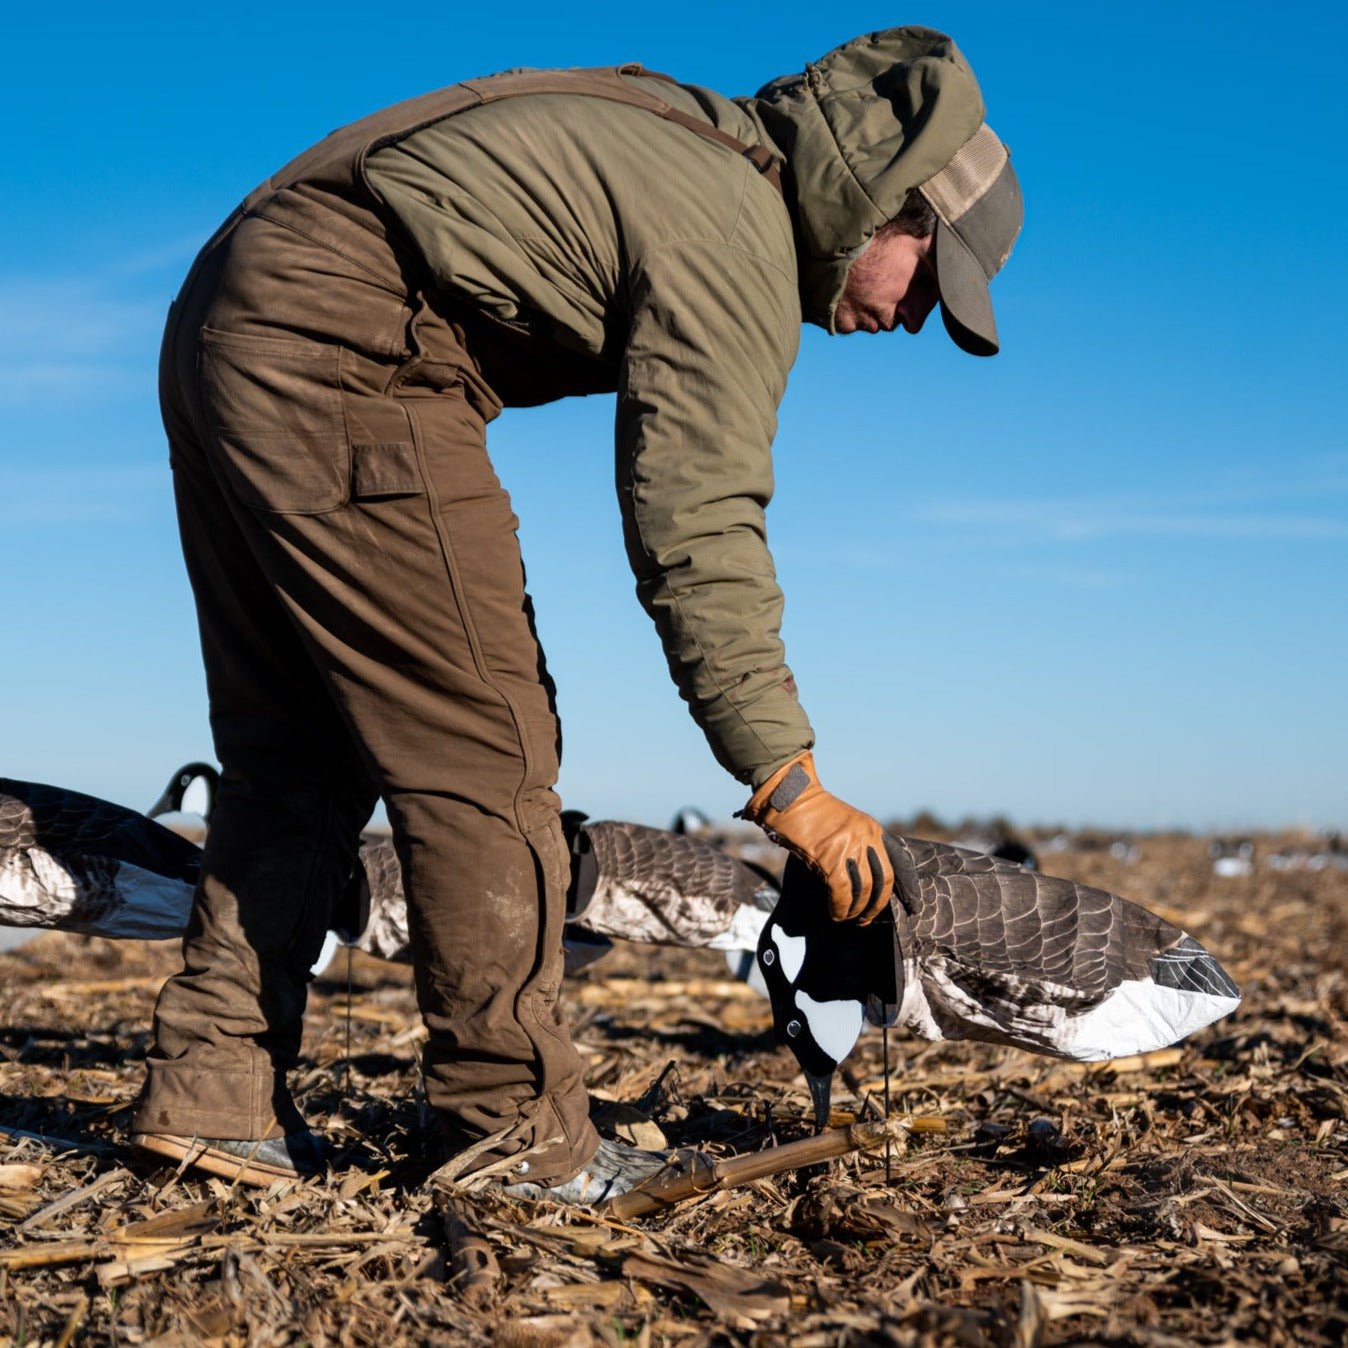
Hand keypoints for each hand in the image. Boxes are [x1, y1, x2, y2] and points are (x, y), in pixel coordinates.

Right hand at [741, 751, 892, 923]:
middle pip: (883, 881)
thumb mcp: (844, 824)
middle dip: (876, 905)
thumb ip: (856, 844)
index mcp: (872, 829)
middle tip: (867, 919)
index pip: (898, 862)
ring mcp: (849, 847)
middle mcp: (866, 837)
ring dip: (855, 910)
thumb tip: (860, 878)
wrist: (788, 793)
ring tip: (846, 917)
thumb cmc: (811, 811)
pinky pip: (841, 892)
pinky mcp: (830, 857)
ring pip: (863, 890)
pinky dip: (840, 908)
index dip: (908, 887)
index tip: (914, 906)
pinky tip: (835, 913)